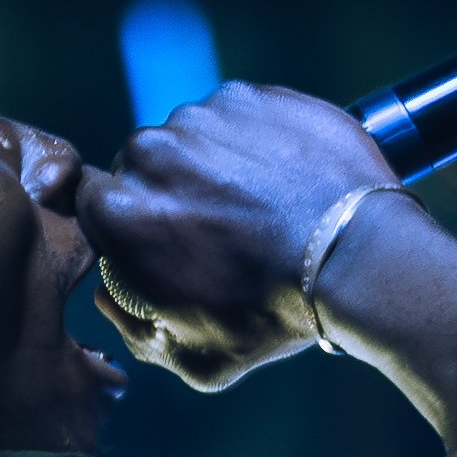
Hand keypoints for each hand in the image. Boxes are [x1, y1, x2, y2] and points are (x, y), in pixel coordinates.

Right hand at [74, 81, 403, 391]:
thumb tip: (113, 298)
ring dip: (214, 166)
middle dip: (171, 195)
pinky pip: (239, 118)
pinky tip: (285, 180)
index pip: (97, 206)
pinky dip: (255, 142)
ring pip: (192, 139)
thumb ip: (138, 332)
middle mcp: (151, 150)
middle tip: (221, 231)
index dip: (129, 227)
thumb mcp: (197, 360)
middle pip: (143, 168)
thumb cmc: (276, 314)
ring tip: (261, 206)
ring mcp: (203, 115)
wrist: (359, 257)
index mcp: (120, 211)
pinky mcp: (252, 96)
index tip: (163, 244)